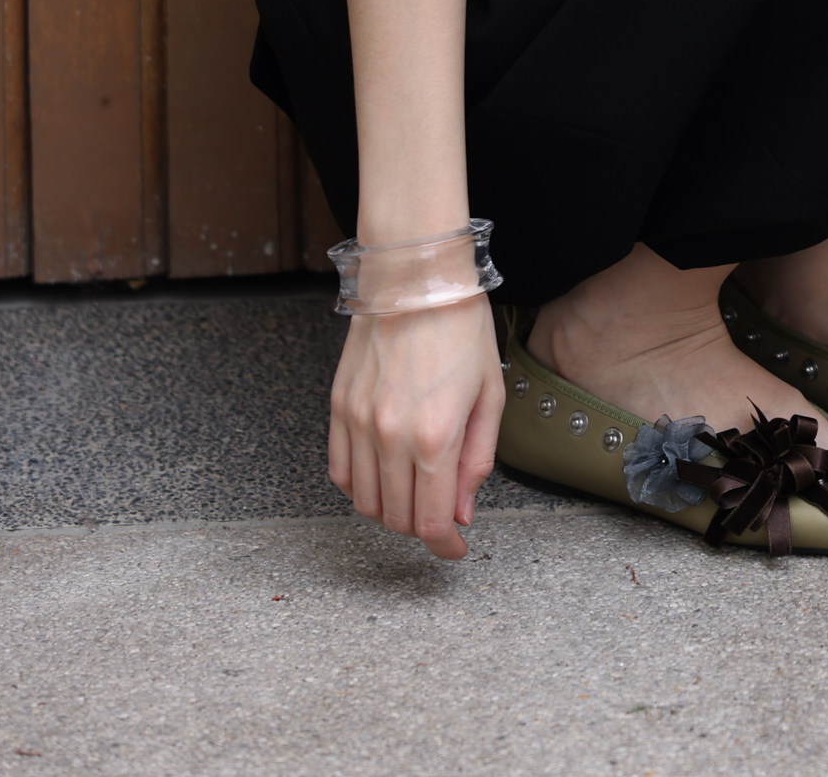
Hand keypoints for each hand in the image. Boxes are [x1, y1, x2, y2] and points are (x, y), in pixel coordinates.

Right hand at [328, 296, 505, 558]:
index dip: (444, 547)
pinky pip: (340, 472)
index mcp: (435, 435)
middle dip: (421, 527)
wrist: (416, 278)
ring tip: (414, 492)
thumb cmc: (461, 328)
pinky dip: (359, 486)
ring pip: (364, 502)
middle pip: (396, 518)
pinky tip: (382, 473)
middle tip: (440, 514)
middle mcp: (391, 435)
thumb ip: (476, 461)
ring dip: (390, 510)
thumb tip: (461, 512)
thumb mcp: (489, 394)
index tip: (454, 550)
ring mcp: (358, 422)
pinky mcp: (338, 407)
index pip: (430, 522)